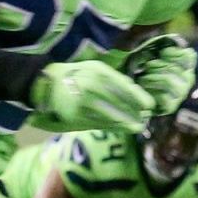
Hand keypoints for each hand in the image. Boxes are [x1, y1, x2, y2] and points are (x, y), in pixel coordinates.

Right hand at [29, 60, 155, 132]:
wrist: (47, 85)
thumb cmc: (76, 75)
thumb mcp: (94, 68)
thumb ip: (113, 78)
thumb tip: (134, 90)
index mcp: (98, 72)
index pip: (123, 86)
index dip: (138, 97)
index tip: (150, 105)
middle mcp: (91, 86)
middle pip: (119, 103)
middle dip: (134, 112)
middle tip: (145, 119)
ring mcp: (83, 103)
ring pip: (110, 116)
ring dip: (125, 123)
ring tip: (136, 127)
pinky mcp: (76, 117)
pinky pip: (99, 124)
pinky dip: (112, 127)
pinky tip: (121, 129)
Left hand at [125, 34, 196, 114]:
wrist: (134, 89)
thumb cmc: (143, 66)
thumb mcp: (151, 50)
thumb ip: (159, 44)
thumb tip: (161, 39)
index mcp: (186, 64)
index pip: (189, 57)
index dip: (175, 54)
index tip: (162, 52)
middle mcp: (187, 79)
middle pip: (176, 69)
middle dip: (159, 66)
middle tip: (147, 66)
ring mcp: (180, 94)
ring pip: (169, 82)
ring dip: (153, 78)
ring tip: (143, 77)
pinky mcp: (170, 106)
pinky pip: (164, 98)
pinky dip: (152, 92)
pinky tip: (144, 89)